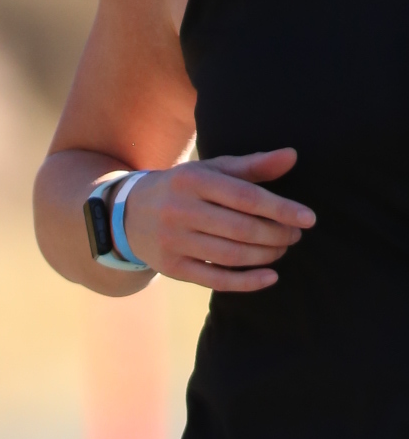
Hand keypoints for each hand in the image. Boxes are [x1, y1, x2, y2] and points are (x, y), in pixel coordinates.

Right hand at [121, 149, 313, 290]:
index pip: (246, 197)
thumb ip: (252, 166)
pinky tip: (270, 277)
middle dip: (275, 234)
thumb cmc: (184, 188)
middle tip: (295, 235)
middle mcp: (180, 211)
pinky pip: (214, 279)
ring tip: (282, 249)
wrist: (130, 214)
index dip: (280, 209)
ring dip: (264, 256)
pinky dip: (246, 282)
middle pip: (240, 229)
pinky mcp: (171, 267)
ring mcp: (174, 242)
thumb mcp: (212, 171)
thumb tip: (293, 156)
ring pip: (230, 255)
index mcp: (194, 181)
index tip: (308, 218)